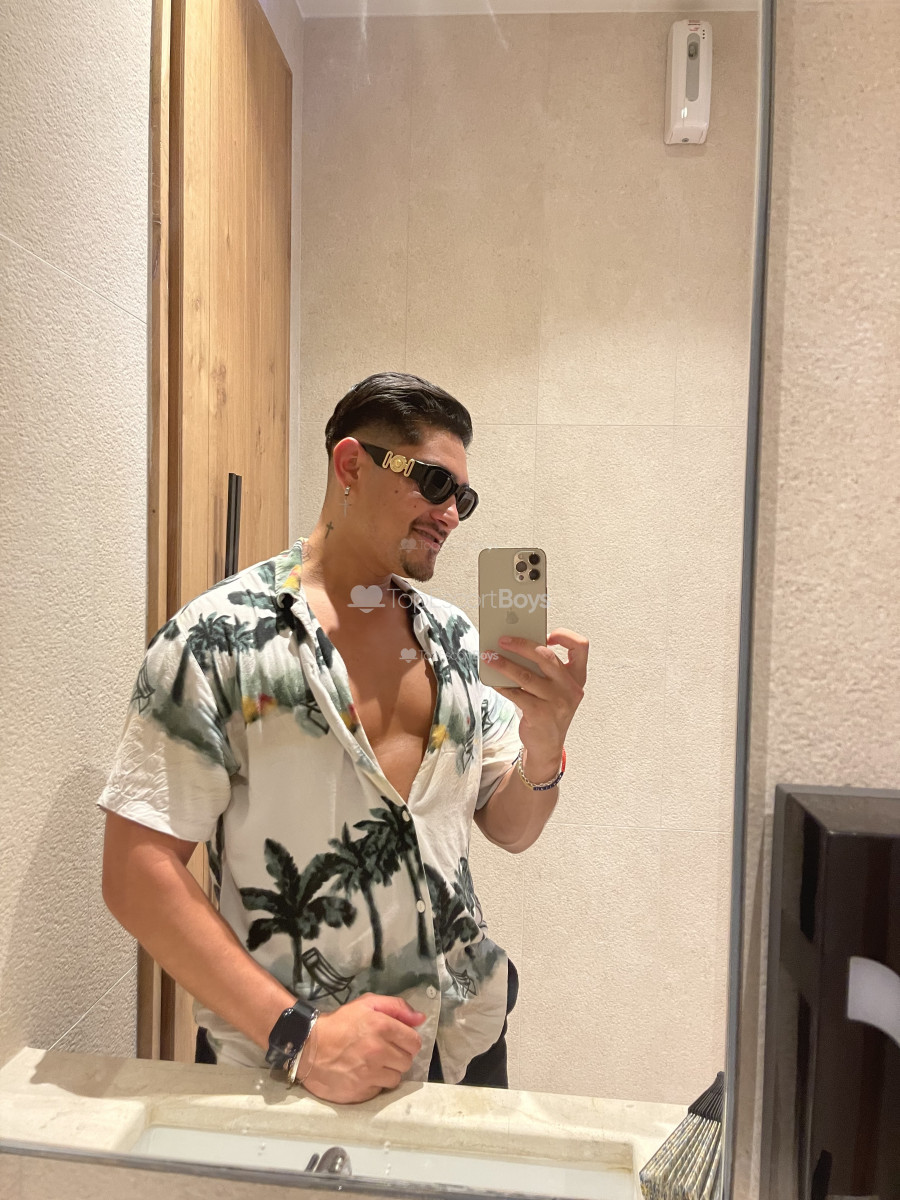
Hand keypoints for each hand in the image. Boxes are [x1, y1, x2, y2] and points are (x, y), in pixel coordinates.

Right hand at [300, 993, 425, 1103]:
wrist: (308, 1047)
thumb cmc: (340, 1023)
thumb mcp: (367, 1004)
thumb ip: (396, 1007)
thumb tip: (421, 1019)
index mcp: (382, 1027)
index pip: (414, 1042)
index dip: (408, 1041)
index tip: (398, 1041)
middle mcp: (378, 1051)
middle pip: (407, 1062)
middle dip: (398, 1057)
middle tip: (384, 1052)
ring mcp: (369, 1074)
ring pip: (396, 1078)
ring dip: (388, 1072)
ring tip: (373, 1064)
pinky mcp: (360, 1091)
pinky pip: (379, 1090)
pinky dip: (374, 1084)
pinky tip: (363, 1075)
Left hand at [490, 628, 588, 772]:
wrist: (547, 745)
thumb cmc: (549, 710)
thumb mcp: (555, 688)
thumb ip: (545, 669)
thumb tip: (516, 646)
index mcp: (577, 676)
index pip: (581, 647)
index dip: (565, 636)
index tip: (546, 634)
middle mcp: (570, 688)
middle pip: (546, 656)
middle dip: (522, 645)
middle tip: (503, 640)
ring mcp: (556, 702)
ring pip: (526, 675)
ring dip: (504, 664)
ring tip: (489, 657)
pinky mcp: (539, 714)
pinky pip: (516, 694)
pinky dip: (501, 685)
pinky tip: (492, 680)